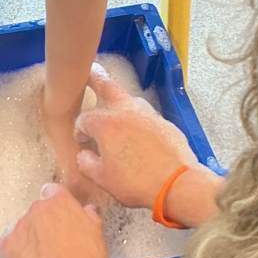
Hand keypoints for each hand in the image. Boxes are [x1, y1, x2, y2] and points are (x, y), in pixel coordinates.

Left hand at [0, 183, 108, 257]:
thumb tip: (88, 211)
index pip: (53, 191)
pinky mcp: (7, 247)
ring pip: (22, 228)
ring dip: (29, 238)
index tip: (60, 215)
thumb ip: (89, 216)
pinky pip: (3, 245)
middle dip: (43, 223)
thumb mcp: (97, 233)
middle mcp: (37, 209)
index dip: (57, 204)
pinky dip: (9, 251)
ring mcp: (20, 227)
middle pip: (37, 211)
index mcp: (59, 201)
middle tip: (54, 242)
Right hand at [75, 65, 202, 210]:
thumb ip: (87, 163)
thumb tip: (84, 155)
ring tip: (117, 114)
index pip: (84, 119)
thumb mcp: (103, 179)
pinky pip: (147, 116)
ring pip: (130, 99)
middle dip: (96, 78)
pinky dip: (139, 120)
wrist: (177, 183)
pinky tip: (140, 135)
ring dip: (121, 102)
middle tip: (91, 73)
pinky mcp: (165, 122)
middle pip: (107, 86)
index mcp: (105, 124)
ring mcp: (148, 114)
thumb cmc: (136, 183)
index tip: (83, 142)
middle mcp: (126, 111)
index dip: (80, 130)